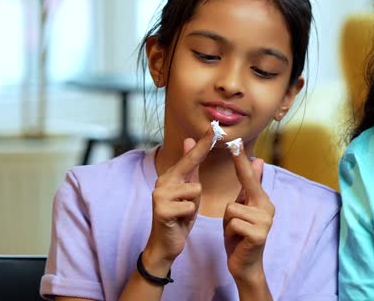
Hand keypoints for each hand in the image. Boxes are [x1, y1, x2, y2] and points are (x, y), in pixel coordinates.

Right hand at [143, 125, 212, 267]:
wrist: (166, 244)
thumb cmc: (180, 216)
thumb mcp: (189, 192)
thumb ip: (190, 168)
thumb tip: (188, 140)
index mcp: (171, 176)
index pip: (190, 157)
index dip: (202, 142)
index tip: (213, 128)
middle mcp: (163, 181)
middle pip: (191, 166)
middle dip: (199, 167)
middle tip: (199, 171)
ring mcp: (160, 195)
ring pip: (195, 190)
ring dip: (194, 204)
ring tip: (184, 213)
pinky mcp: (161, 209)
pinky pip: (189, 206)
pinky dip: (189, 215)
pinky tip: (179, 221)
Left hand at [224, 153, 273, 286]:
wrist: (245, 265)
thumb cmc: (240, 236)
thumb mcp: (242, 209)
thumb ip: (248, 187)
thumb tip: (259, 160)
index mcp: (263, 200)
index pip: (251, 177)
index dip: (242, 161)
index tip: (235, 144)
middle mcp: (267, 208)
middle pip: (242, 191)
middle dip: (233, 204)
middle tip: (237, 215)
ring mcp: (265, 221)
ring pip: (232, 209)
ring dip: (228, 223)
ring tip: (236, 233)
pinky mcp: (258, 234)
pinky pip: (233, 223)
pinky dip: (230, 233)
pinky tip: (238, 241)